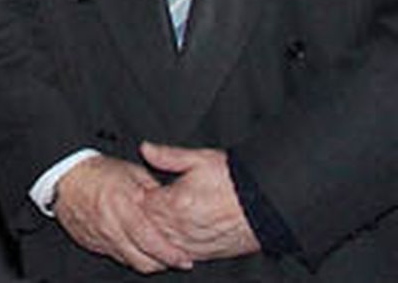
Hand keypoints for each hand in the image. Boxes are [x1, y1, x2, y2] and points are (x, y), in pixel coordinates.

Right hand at [54, 154, 191, 273]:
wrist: (64, 176)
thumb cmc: (98, 172)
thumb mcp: (131, 172)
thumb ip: (154, 192)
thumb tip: (174, 208)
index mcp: (122, 204)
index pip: (151, 241)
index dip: (170, 254)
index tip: (185, 259)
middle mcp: (110, 225)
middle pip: (143, 259)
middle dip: (163, 263)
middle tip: (176, 260)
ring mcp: (99, 237)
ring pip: (131, 261)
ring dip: (147, 261)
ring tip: (158, 254)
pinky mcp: (91, 243)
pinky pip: (116, 256)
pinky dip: (129, 255)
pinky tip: (136, 246)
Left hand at [140, 142, 260, 261]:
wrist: (266, 203)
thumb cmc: (235, 180)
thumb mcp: (199, 159)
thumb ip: (168, 156)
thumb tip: (146, 148)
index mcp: (176, 202)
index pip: (142, 204)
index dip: (139, 196)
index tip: (140, 189)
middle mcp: (182, 226)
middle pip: (149, 226)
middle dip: (145, 216)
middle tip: (145, 205)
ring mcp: (194, 242)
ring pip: (163, 243)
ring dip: (158, 233)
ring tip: (159, 221)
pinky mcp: (208, 253)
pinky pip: (182, 255)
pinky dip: (174, 248)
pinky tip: (175, 238)